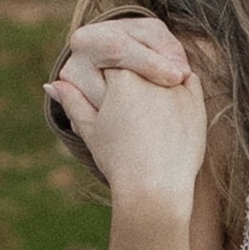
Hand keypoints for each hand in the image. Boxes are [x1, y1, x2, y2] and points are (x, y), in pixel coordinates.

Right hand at [46, 17, 208, 216]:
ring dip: (156, 77)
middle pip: (139, 62)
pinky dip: (177, 88)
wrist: (155, 189)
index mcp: (122, 76)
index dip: (108, 79)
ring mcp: (177, 86)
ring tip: (148, 114)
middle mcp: (151, 74)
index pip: (112, 60)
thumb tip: (52, 84)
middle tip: (130, 111)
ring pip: (163, 67)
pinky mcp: (197, 100)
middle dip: (133, 76)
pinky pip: (187, 80)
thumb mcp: (91, 130)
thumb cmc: (119, 161)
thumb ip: (73, 102)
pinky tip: (167, 112)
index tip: (110, 100)